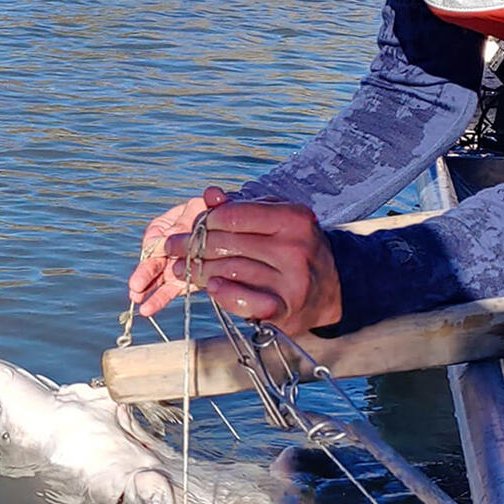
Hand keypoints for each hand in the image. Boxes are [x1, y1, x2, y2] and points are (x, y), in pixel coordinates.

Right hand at [128, 187, 228, 316]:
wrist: (230, 234)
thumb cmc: (218, 216)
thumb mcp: (216, 206)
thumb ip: (214, 201)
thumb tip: (214, 193)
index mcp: (170, 225)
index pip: (158, 234)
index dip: (155, 242)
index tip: (155, 247)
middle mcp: (169, 246)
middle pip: (154, 258)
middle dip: (145, 272)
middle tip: (136, 285)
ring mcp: (175, 264)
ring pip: (158, 277)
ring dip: (148, 290)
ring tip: (138, 301)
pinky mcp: (184, 281)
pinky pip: (169, 291)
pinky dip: (158, 300)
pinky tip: (147, 310)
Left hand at [164, 199, 342, 334]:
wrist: (330, 290)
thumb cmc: (294, 248)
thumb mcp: (276, 221)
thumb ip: (243, 208)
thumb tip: (210, 194)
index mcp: (292, 219)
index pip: (233, 216)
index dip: (204, 222)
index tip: (188, 228)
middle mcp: (294, 248)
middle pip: (226, 244)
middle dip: (192, 246)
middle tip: (172, 249)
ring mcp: (291, 281)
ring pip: (228, 271)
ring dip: (197, 270)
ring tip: (180, 269)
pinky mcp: (284, 309)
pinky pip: (242, 300)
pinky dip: (222, 294)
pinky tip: (210, 287)